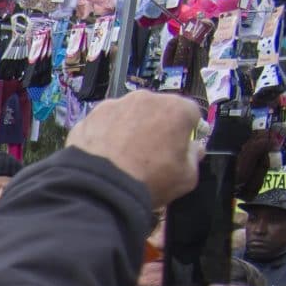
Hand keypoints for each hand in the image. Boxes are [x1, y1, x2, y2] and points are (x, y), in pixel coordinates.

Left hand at [66, 90, 203, 208]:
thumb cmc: (149, 180)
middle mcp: (145, 98)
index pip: (190, 114)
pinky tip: (105, 155)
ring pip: (130, 114)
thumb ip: (194, 156)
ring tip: (125, 155)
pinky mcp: (90, 115)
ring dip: (131, 128)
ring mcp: (115, 104)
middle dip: (158, 127)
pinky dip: (107, 134)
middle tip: (152, 152)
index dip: (188, 131)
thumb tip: (193, 147)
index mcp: (176, 108)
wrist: (99, 188)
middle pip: (158, 110)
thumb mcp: (187, 177)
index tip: (182, 146)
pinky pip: (106, 123)